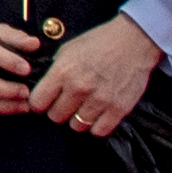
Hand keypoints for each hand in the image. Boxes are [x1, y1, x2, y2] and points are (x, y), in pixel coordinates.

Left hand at [37, 18, 164, 140]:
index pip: (37, 103)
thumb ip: (55, 70)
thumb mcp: (69, 49)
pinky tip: (98, 114)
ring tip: (84, 108)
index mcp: (63, 71)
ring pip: (76, 126)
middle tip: (67, 104)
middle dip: (58, 111)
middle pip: (56, 117)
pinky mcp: (118, 109)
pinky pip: (99, 131)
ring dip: (78, 119)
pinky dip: (97, 126)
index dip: (39, 103)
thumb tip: (44, 87)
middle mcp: (79, 88)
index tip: (44, 102)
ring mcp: (99, 100)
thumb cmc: (101, 42)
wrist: (134, 41)